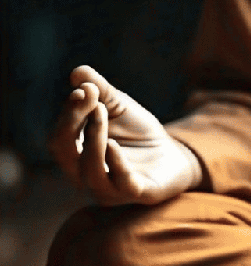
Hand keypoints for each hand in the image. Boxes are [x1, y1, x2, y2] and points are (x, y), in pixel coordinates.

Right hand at [49, 65, 203, 205]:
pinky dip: (115, 164)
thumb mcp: (120, 107)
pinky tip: (113, 145)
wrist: (174, 154)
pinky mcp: (135, 193)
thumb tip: (77, 72)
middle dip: (74, 123)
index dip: (68, 114)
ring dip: (93, 139)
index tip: (84, 89)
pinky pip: (120, 183)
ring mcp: (109, 188)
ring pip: (90, 170)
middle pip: (66, 153)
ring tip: (102, 111)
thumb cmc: (138, 132)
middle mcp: (85, 176)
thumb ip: (100, 91)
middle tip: (89, 96)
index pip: (60, 138)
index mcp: (76, 156)